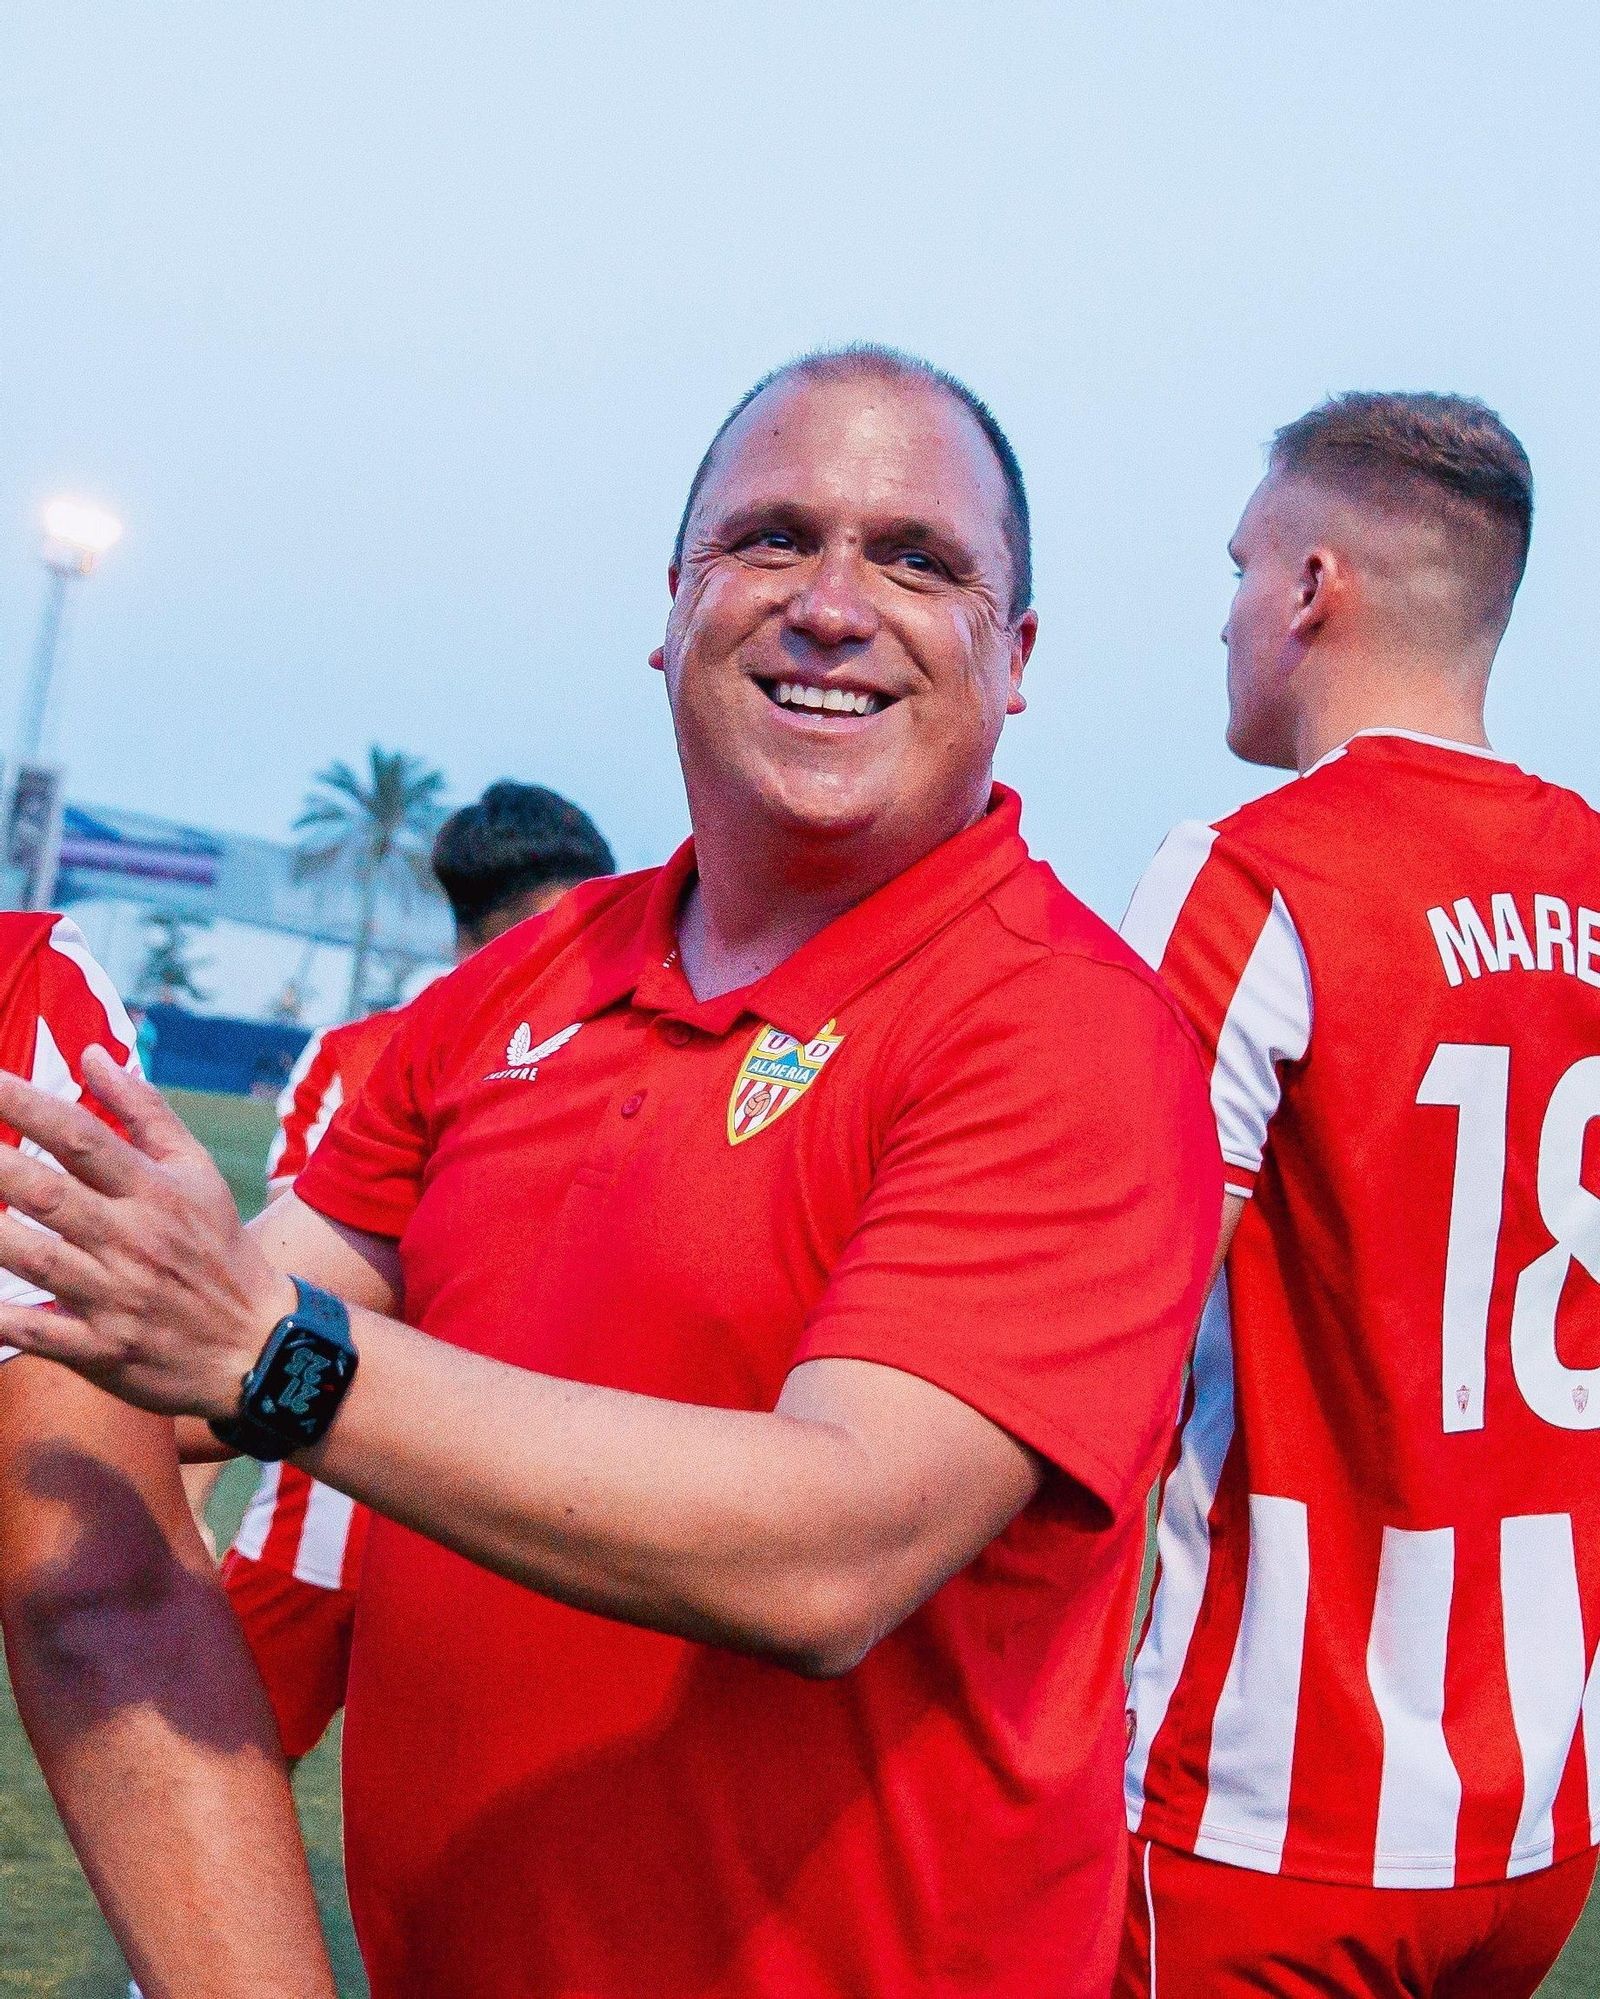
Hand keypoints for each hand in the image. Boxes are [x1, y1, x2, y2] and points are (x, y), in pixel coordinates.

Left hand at [0, 1049, 294, 1418]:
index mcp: (155, 1191)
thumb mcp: (196, 1171)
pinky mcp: (102, 1350)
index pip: (80, 1136)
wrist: (258, 1344)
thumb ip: (144, 1112)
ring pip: (32, 1260)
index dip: (24, 1104)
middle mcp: (133, 1239)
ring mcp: (116, 1297)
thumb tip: (91, 1054)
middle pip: (46, 1193)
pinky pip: (36, 1333)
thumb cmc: (218, 1247)